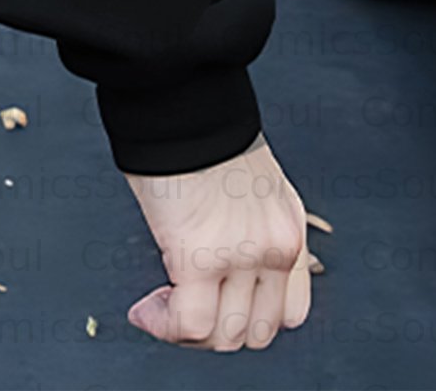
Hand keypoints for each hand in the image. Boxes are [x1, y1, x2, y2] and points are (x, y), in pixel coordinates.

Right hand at [123, 136, 310, 352]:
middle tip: (179, 305)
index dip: (245, 317)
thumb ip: (242, 219)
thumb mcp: (244, 179)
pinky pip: (190, 324)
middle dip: (215, 329)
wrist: (181, 97)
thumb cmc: (197, 127)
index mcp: (289, 227)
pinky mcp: (200, 256)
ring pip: (224, 338)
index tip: (211, 301)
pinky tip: (144, 312)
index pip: (290, 312)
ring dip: (187, 333)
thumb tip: (210, 243)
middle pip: (257, 332)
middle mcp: (276, 248)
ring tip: (158, 309)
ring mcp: (243, 256)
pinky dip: (164, 327)